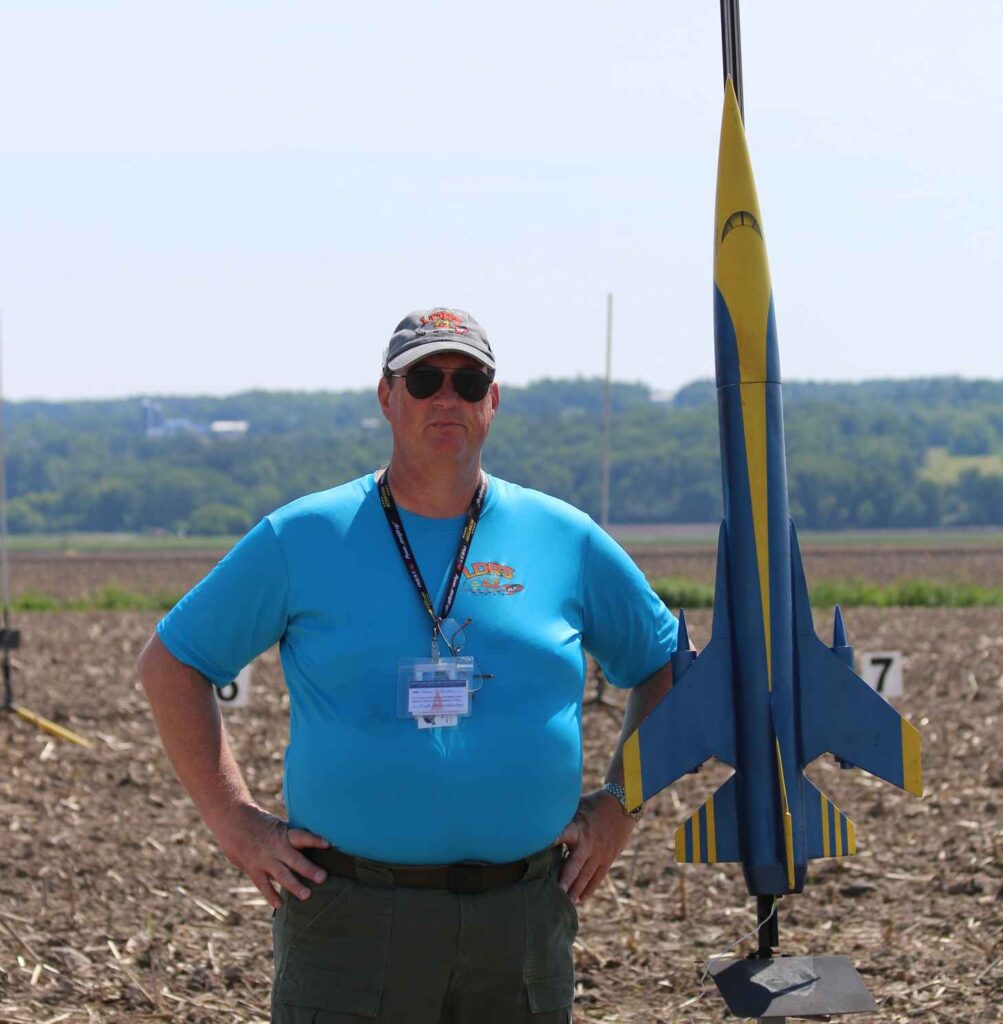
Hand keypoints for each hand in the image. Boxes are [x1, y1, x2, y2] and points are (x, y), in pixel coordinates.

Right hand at [213, 803, 330, 909]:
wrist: (232, 819)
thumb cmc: (259, 822)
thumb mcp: (277, 825)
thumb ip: (290, 837)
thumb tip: (310, 845)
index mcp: (283, 833)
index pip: (302, 836)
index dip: (314, 840)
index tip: (328, 844)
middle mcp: (275, 846)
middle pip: (295, 859)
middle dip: (309, 869)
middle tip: (324, 878)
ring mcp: (264, 859)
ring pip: (281, 874)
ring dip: (294, 885)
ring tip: (307, 896)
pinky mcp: (252, 868)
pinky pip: (263, 885)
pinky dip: (271, 895)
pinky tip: (280, 905)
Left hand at [555, 788, 634, 903]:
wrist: (622, 806)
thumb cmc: (593, 804)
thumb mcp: (576, 805)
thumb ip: (562, 816)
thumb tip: (539, 816)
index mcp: (578, 828)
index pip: (564, 834)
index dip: (554, 841)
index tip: (544, 849)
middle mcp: (588, 843)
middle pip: (575, 865)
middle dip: (565, 880)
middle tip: (556, 894)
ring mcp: (599, 854)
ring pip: (586, 876)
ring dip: (575, 890)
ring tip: (566, 904)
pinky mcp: (608, 859)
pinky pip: (597, 878)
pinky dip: (589, 889)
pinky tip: (580, 899)